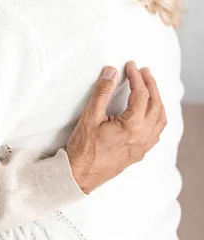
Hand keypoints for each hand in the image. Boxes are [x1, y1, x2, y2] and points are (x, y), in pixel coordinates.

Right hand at [66, 61, 166, 193]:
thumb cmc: (83, 149)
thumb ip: (103, 92)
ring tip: (149, 87)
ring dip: (157, 101)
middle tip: (144, 72)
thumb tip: (111, 72)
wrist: (79, 175)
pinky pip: (156, 132)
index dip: (136, 77)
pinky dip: (156, 117)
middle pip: (156, 105)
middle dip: (151, 85)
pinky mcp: (138, 153)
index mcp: (132, 127)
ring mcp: (142, 147)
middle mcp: (142, 137)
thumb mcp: (90, 116)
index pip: (141, 94)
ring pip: (160, 120)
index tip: (131, 66)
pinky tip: (148, 112)